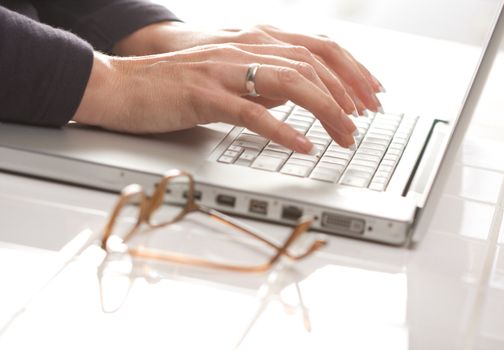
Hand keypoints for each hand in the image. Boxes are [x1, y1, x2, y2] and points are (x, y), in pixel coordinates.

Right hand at [74, 45, 358, 153]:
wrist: (121, 84)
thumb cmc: (171, 85)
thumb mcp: (226, 78)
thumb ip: (260, 83)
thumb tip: (294, 97)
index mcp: (250, 44)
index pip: (314, 49)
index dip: (349, 70)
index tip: (370, 95)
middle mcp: (242, 50)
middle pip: (311, 63)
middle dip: (346, 93)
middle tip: (365, 121)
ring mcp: (223, 72)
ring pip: (289, 82)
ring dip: (324, 110)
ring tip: (344, 136)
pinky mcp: (204, 96)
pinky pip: (250, 112)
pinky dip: (281, 129)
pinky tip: (302, 145)